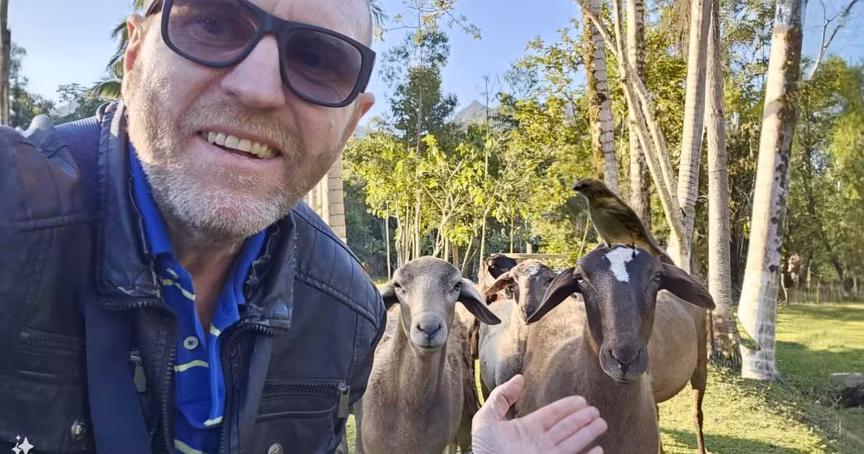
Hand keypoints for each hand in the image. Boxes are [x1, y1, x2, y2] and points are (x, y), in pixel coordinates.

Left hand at [471, 375, 606, 453]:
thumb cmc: (484, 451)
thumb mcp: (486, 419)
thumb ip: (501, 397)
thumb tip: (518, 378)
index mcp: (527, 429)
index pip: (552, 414)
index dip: (567, 406)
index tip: (581, 400)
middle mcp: (541, 442)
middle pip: (567, 427)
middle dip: (582, 419)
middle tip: (596, 411)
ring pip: (574, 442)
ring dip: (589, 433)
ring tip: (601, 423)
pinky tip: (599, 450)